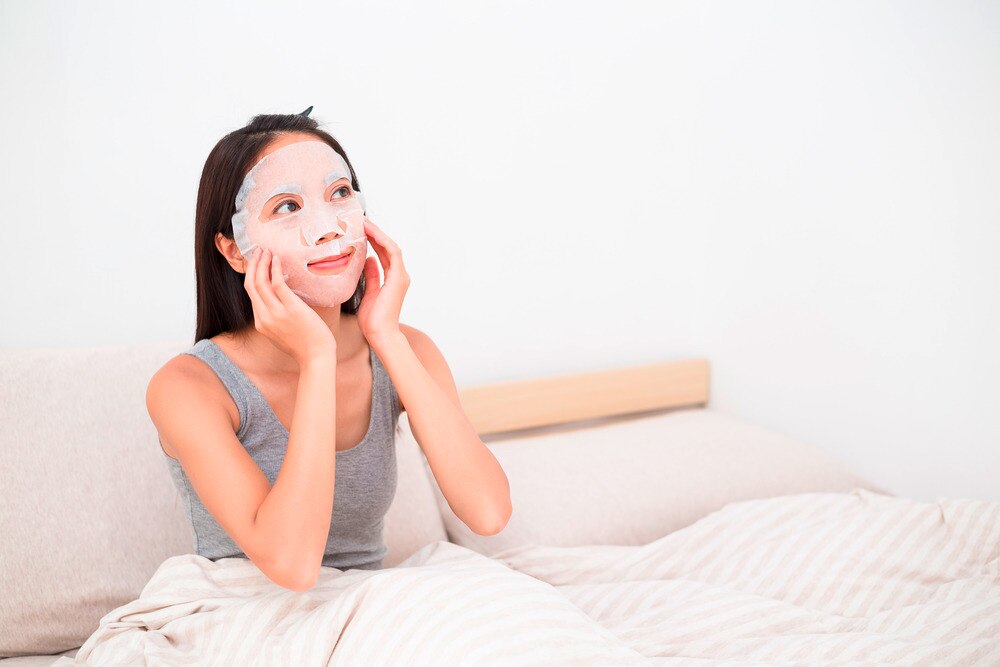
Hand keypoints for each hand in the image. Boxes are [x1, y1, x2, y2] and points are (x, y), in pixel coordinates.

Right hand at [243, 247, 336, 365]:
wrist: (316, 358)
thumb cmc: (305, 345)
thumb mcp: (282, 334)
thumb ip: (275, 319)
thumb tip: (278, 303)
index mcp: (261, 323)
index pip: (250, 294)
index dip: (251, 275)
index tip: (256, 263)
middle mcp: (264, 317)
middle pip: (251, 285)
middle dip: (253, 265)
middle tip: (258, 251)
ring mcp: (276, 314)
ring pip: (260, 282)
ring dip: (262, 263)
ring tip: (266, 251)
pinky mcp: (291, 309)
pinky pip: (278, 283)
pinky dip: (275, 269)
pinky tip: (277, 260)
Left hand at [357, 217, 409, 345]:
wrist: (380, 333)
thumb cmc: (373, 320)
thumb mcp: (368, 293)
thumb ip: (371, 276)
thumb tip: (369, 261)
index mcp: (392, 279)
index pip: (383, 253)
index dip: (373, 240)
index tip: (360, 229)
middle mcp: (399, 275)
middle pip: (388, 247)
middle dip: (375, 233)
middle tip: (361, 220)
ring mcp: (400, 276)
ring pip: (391, 247)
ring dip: (378, 233)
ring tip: (364, 222)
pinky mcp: (398, 278)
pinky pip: (393, 253)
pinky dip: (383, 241)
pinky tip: (372, 233)